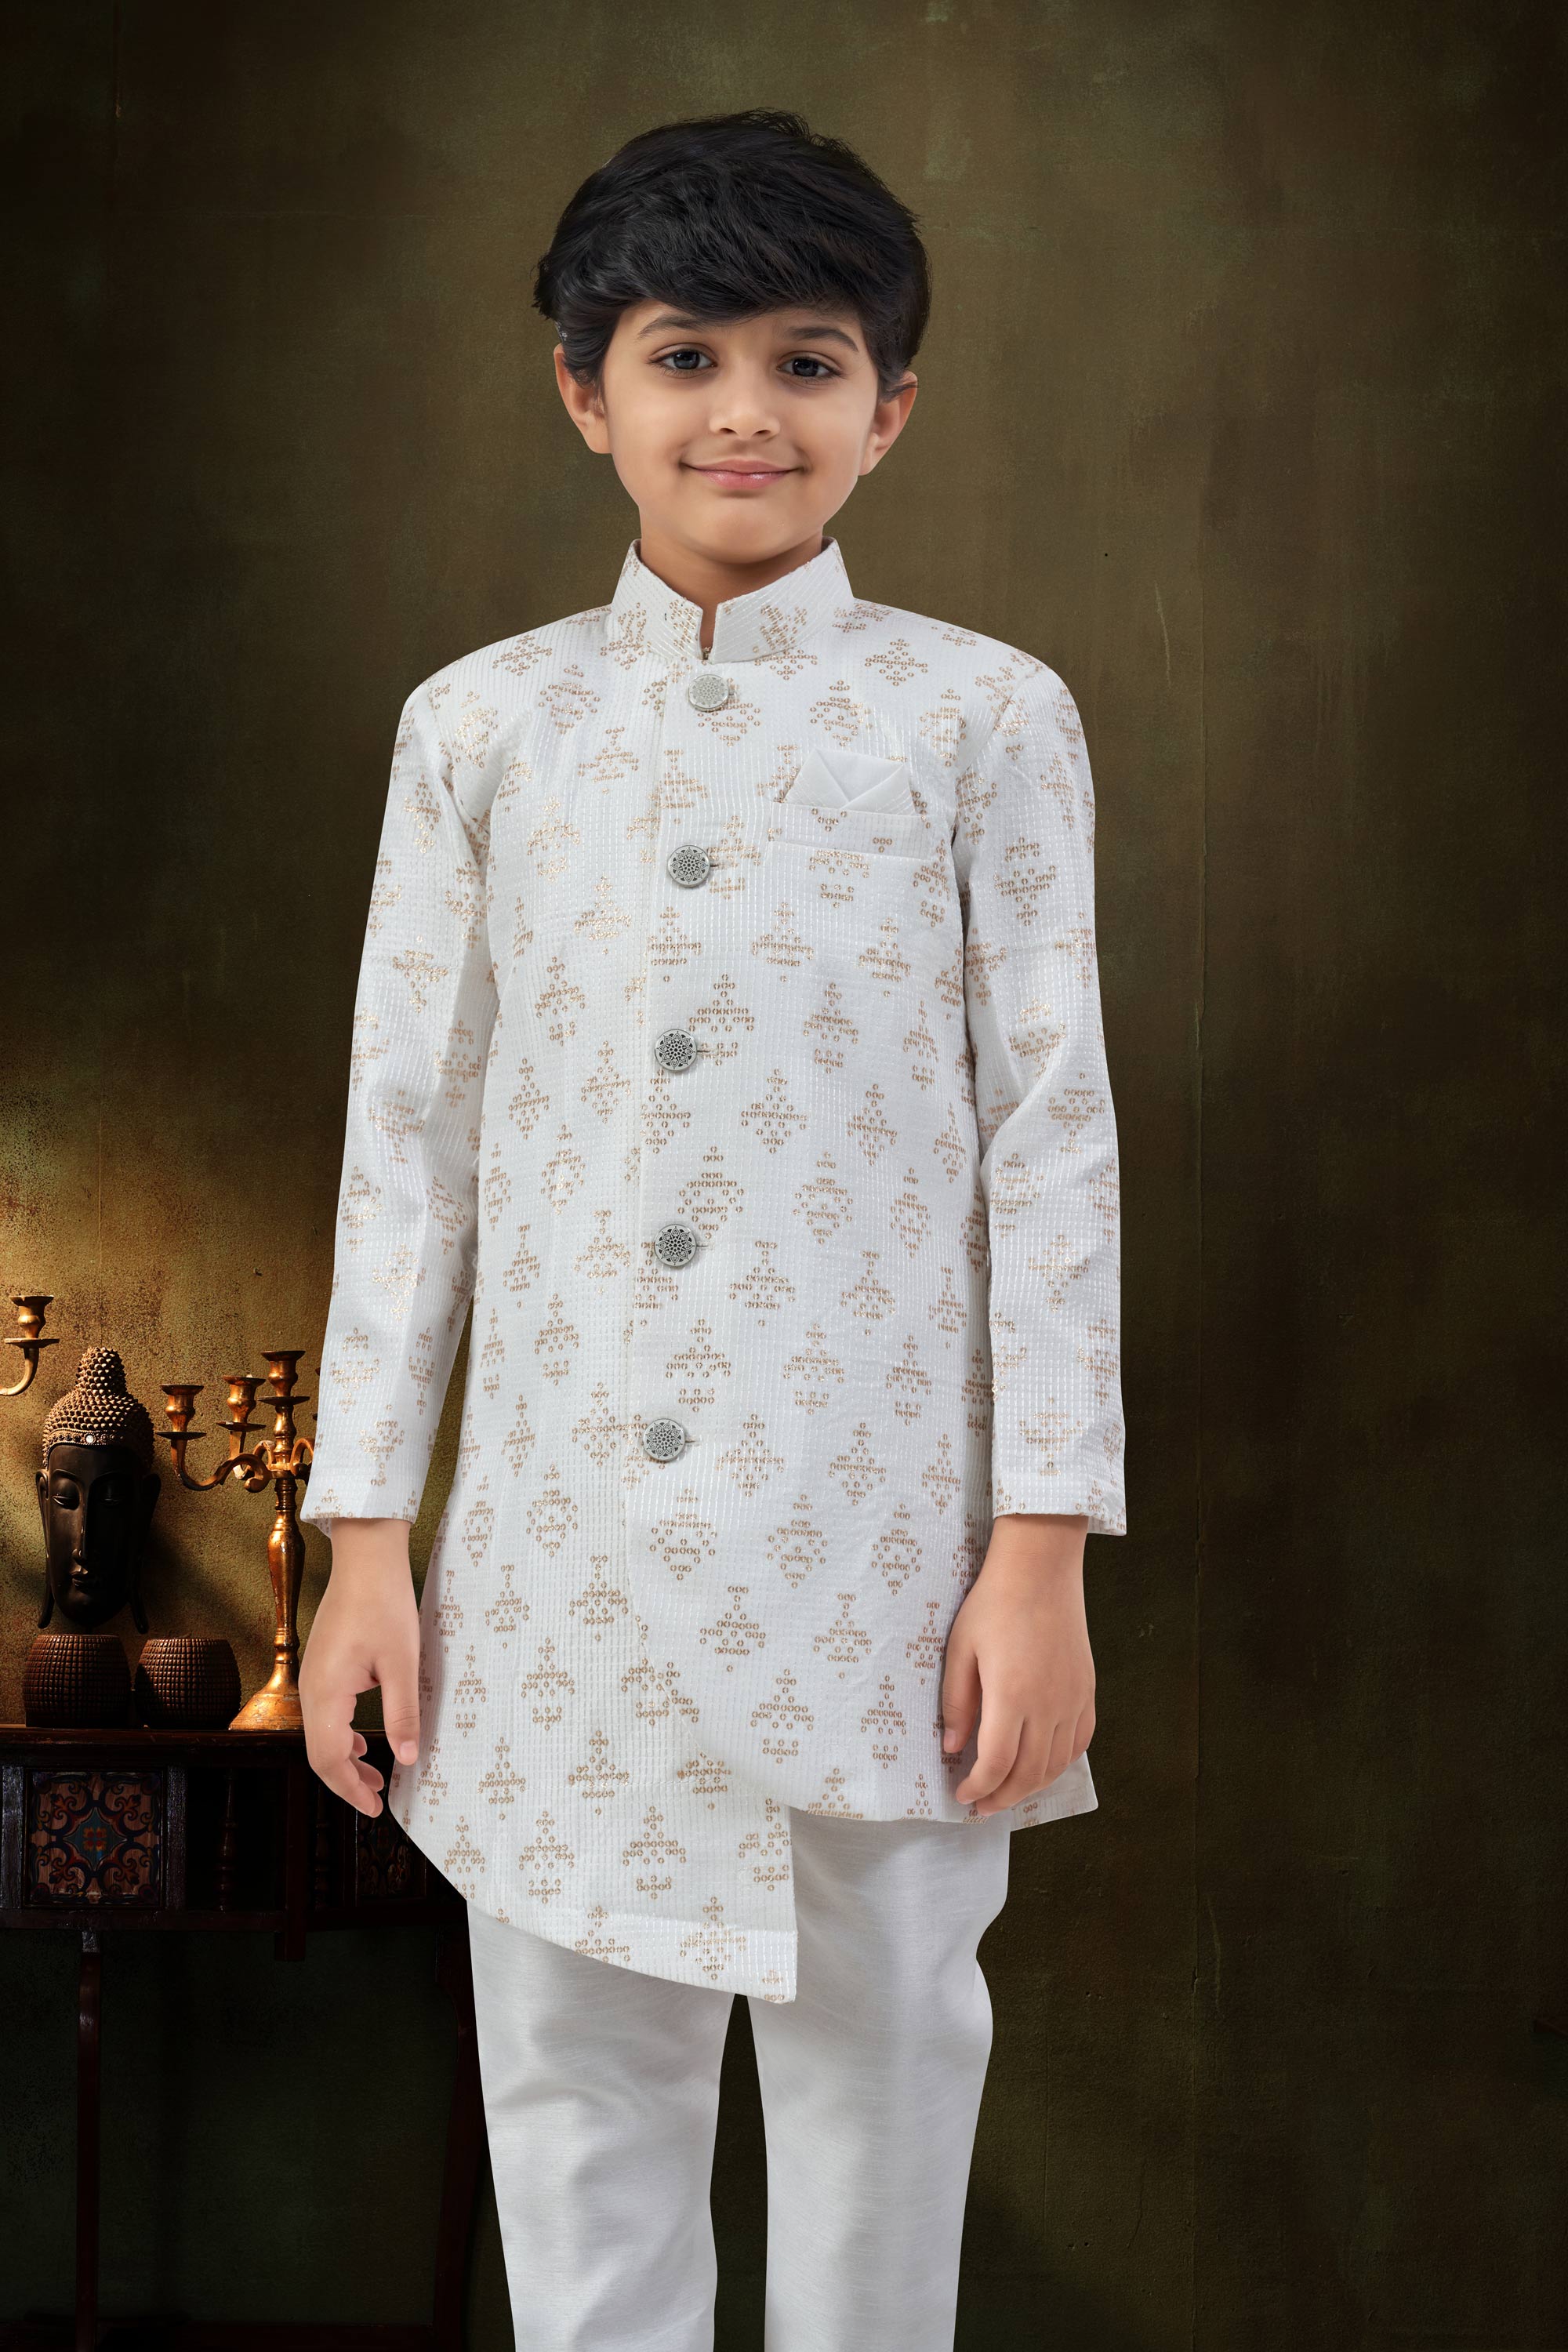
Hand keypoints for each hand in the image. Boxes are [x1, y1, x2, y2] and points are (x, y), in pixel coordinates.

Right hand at [298, 1517, 419, 1816]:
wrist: (366, 1556)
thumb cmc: (384, 1603)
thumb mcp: (402, 1663)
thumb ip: (402, 1714)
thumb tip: (407, 1758)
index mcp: (326, 1691)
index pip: (329, 1758)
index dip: (350, 1788)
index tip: (374, 1809)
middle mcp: (311, 1688)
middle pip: (319, 1752)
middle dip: (347, 1780)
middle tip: (376, 1800)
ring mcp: (313, 1676)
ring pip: (320, 1734)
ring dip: (344, 1759)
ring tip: (375, 1776)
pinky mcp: (322, 1666)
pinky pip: (325, 1714)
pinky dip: (341, 1736)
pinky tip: (362, 1741)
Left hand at [939, 1514, 1094, 1815]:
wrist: (1041, 1567)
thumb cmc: (994, 1603)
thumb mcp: (961, 1650)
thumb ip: (958, 1704)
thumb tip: (954, 1749)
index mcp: (1013, 1695)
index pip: (997, 1764)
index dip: (978, 1788)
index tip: (962, 1795)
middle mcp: (1049, 1704)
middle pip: (1029, 1774)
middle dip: (1002, 1798)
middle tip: (981, 1807)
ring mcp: (1074, 1699)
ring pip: (1057, 1764)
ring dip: (1031, 1787)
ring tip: (1007, 1792)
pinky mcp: (1088, 1690)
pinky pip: (1080, 1741)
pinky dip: (1060, 1763)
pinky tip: (1041, 1765)